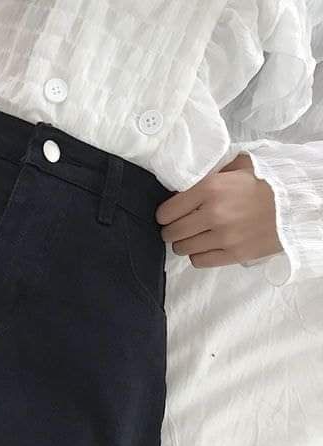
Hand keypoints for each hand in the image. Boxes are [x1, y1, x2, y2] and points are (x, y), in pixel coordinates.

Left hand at [155, 152, 283, 268]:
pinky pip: (199, 261)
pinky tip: (206, 246)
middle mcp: (213, 214)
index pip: (166, 212)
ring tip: (194, 236)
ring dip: (184, 243)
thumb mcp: (239, 166)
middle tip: (180, 226)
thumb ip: (211, 173)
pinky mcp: (234, 255)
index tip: (170, 214)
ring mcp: (224, 237)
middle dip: (172, 230)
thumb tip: (186, 182)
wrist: (299, 202)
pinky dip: (198, 255)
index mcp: (210, 189)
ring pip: (182, 249)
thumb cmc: (269, 182)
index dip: (165, 215)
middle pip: (171, 233)